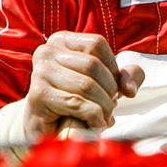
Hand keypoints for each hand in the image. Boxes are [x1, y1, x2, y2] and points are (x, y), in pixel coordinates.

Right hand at [25, 31, 142, 139]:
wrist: (47, 126)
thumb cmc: (79, 98)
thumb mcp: (107, 81)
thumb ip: (127, 76)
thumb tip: (129, 89)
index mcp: (61, 40)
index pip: (97, 44)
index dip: (112, 67)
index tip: (113, 87)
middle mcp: (46, 51)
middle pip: (92, 65)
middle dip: (110, 90)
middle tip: (110, 107)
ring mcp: (39, 72)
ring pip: (86, 85)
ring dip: (103, 106)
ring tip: (104, 116)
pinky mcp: (37, 96)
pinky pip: (76, 103)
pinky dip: (93, 116)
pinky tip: (95, 123)